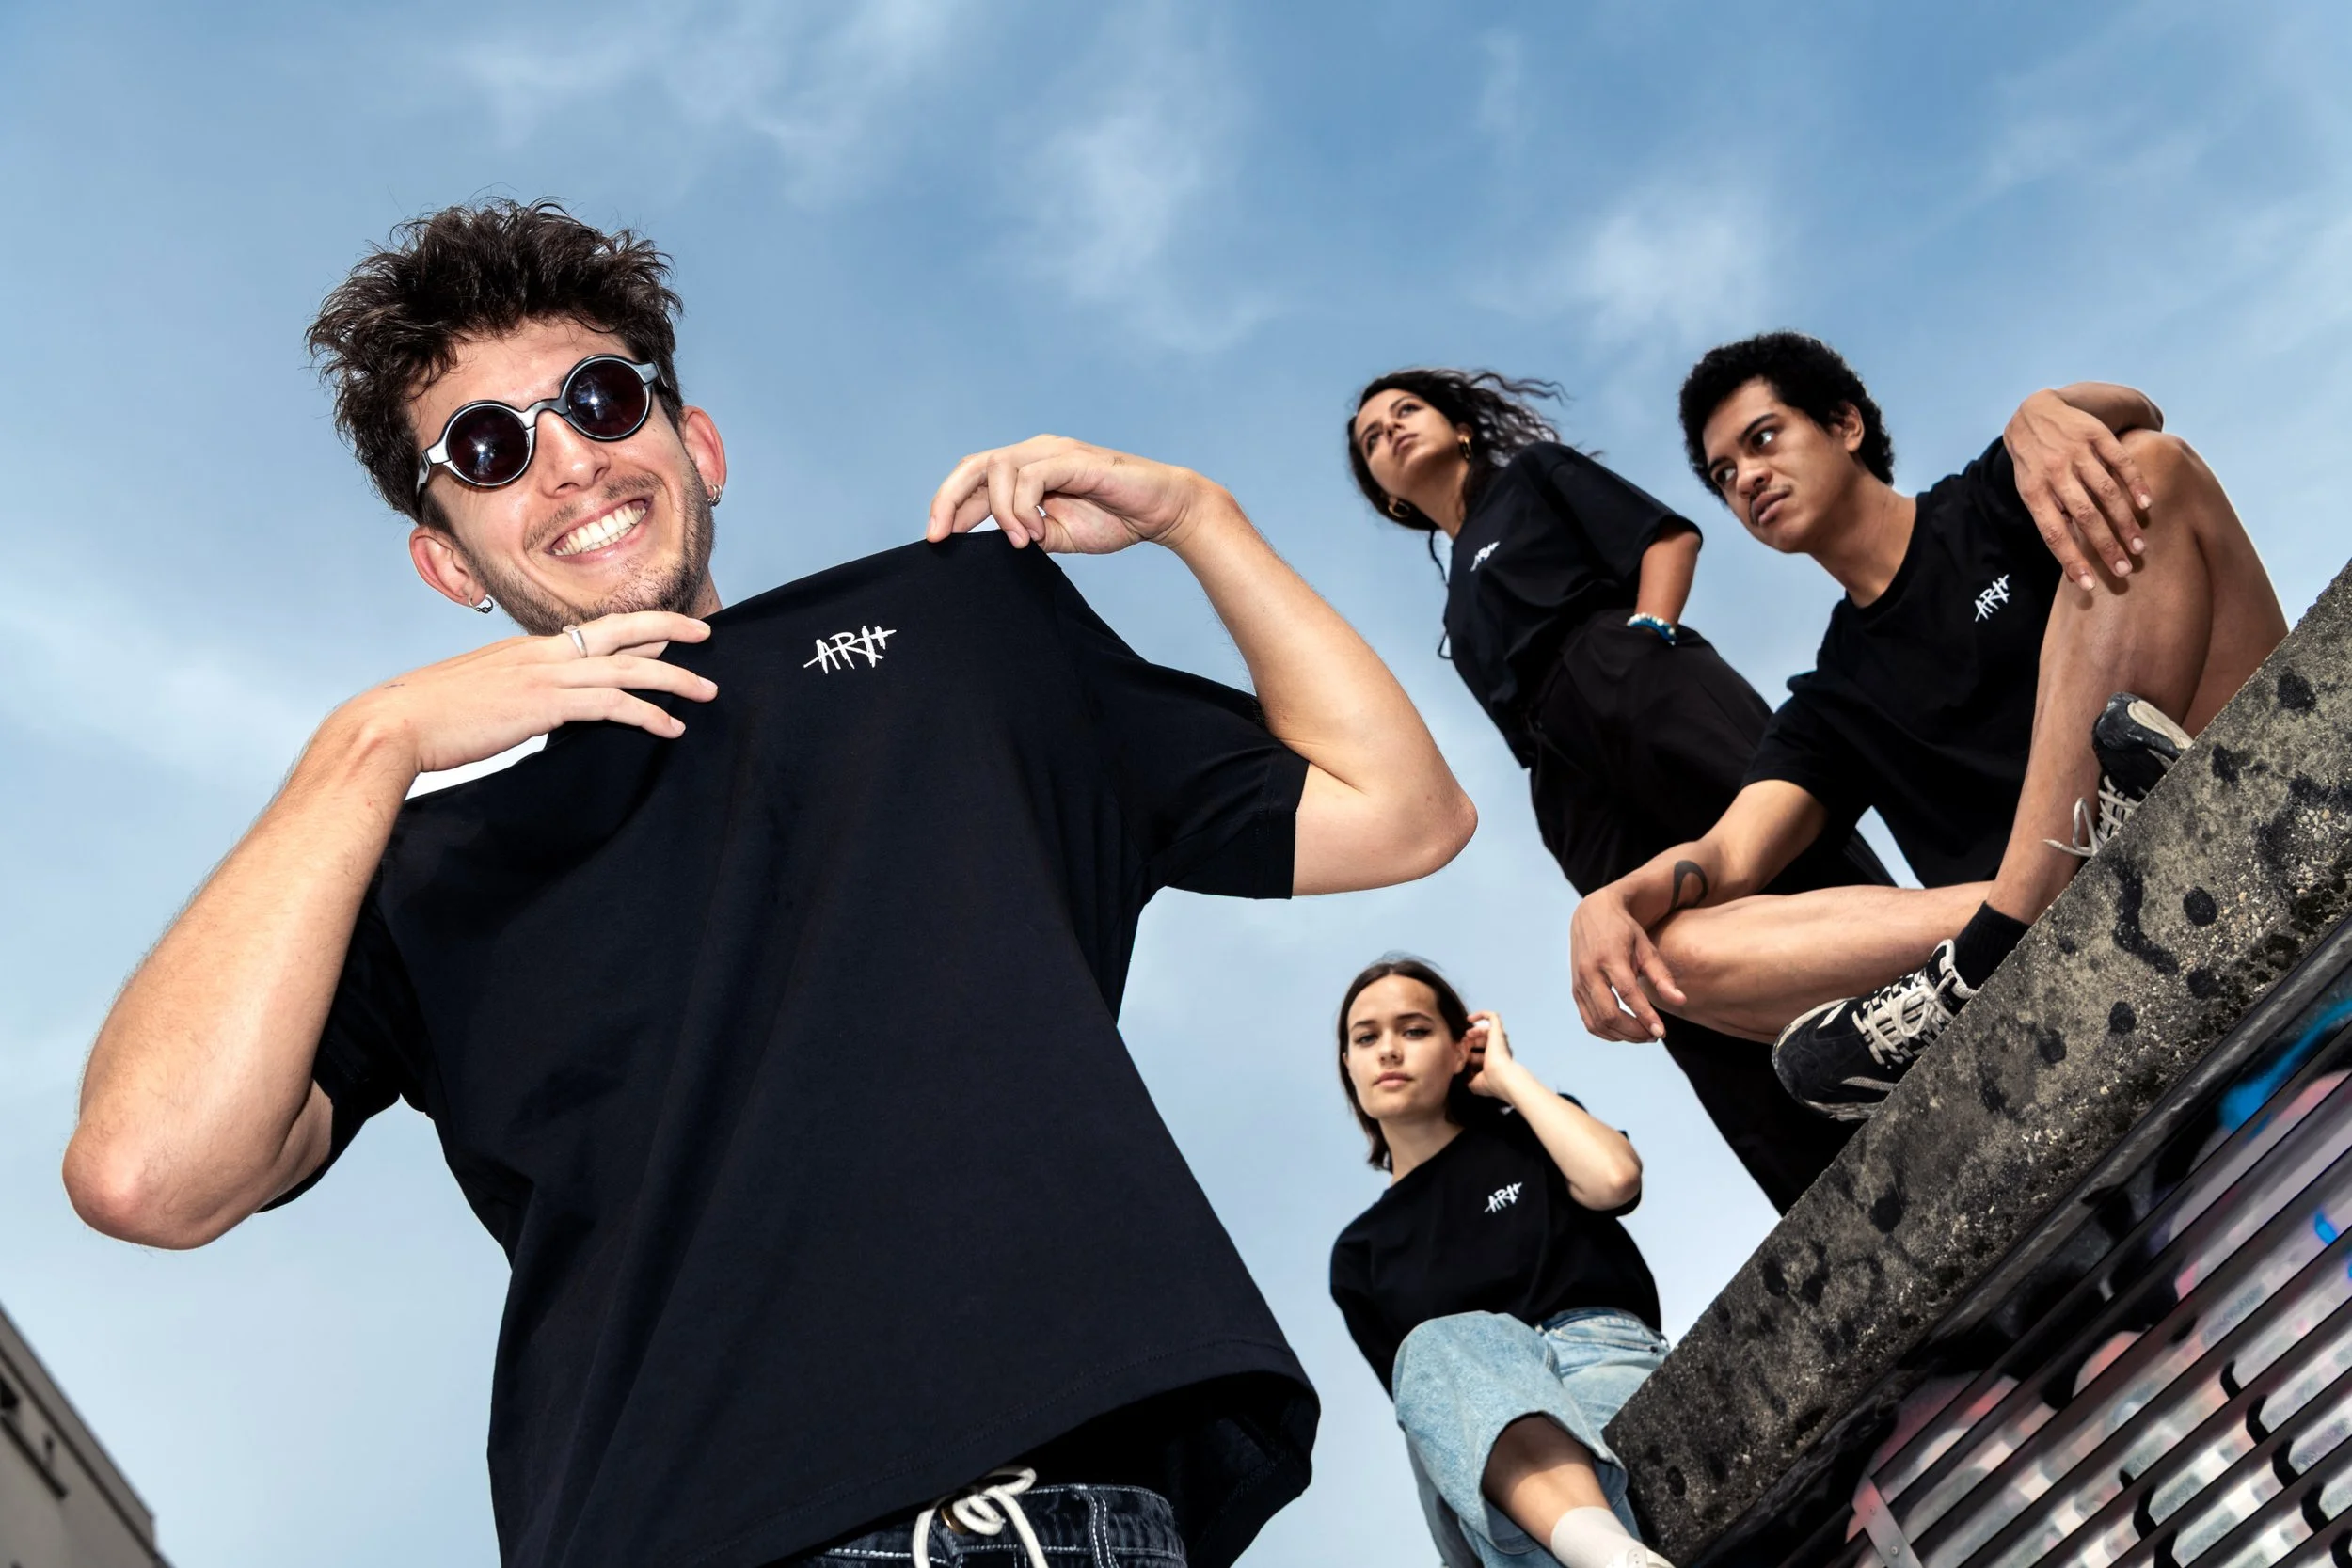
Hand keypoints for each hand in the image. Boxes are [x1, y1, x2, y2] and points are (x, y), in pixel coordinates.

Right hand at [337, 611, 717, 776]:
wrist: (393, 724)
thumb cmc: (425, 718)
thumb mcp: (475, 694)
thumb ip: (509, 693)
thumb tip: (530, 707)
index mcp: (523, 648)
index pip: (592, 632)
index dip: (635, 628)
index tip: (668, 629)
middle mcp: (539, 653)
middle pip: (619, 631)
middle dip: (669, 629)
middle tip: (706, 634)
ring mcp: (544, 676)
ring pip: (627, 668)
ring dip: (674, 680)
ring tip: (707, 693)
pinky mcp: (545, 705)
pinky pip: (612, 704)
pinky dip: (648, 714)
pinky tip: (671, 728)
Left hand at [925, 435, 1223, 555]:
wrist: (1161, 511)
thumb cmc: (1115, 519)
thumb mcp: (1058, 535)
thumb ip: (1027, 534)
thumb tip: (997, 544)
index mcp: (1027, 468)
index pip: (975, 478)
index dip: (949, 506)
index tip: (936, 539)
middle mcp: (1035, 452)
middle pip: (974, 464)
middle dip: (948, 499)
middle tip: (940, 535)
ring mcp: (1054, 452)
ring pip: (999, 468)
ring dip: (999, 511)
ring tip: (1021, 541)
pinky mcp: (1073, 459)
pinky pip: (1031, 477)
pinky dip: (1023, 507)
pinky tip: (1036, 533)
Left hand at [1462, 1012, 1524, 1099]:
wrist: (1501, 1077)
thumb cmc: (1490, 1082)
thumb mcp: (1476, 1084)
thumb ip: (1470, 1080)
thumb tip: (1464, 1080)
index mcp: (1495, 1063)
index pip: (1481, 1055)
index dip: (1468, 1054)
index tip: (1459, 1058)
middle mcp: (1500, 1051)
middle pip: (1482, 1042)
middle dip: (1469, 1044)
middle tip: (1459, 1047)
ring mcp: (1499, 1040)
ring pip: (1485, 1031)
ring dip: (1473, 1033)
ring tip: (1465, 1037)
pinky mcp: (1498, 1031)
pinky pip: (1492, 1016)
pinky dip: (1481, 1015)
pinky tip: (1469, 1019)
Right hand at [1568, 887, 1682, 1042]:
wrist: (1592, 914)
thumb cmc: (1623, 930)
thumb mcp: (1646, 947)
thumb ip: (1661, 975)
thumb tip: (1680, 1001)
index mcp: (1609, 958)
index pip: (1627, 994)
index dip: (1645, 1016)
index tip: (1661, 1032)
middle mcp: (1589, 972)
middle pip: (1608, 1014)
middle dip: (1634, 1032)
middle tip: (1655, 1035)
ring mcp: (1579, 983)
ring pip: (1597, 1023)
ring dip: (1622, 1036)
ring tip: (1643, 1034)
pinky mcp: (1575, 991)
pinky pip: (1589, 1021)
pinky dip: (1608, 1032)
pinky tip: (1625, 1030)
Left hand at [2004, 389, 2154, 590]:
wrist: (2032, 414)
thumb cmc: (2033, 464)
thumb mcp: (2030, 489)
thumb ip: (2050, 516)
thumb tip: (2072, 555)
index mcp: (2034, 491)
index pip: (2052, 533)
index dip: (2070, 560)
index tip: (2089, 585)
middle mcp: (2055, 472)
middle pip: (2084, 515)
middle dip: (2105, 546)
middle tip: (2124, 569)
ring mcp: (2077, 452)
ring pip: (2105, 491)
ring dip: (2124, 521)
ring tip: (2138, 545)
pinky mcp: (2096, 435)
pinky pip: (2120, 461)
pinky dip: (2135, 484)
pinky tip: (2147, 504)